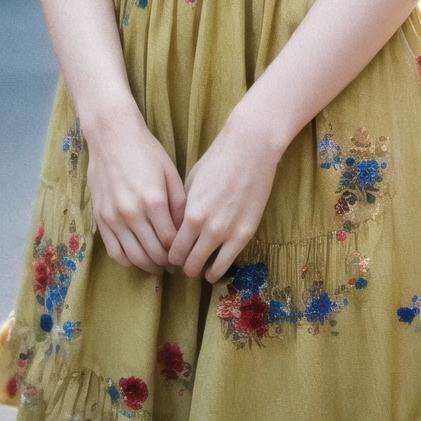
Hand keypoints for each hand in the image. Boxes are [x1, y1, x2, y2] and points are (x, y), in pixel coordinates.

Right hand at [82, 103, 187, 274]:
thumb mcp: (170, 173)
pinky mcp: (100, 218)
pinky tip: (137, 259)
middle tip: (174, 264)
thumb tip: (185, 230)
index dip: (179, 251)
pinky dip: (127, 261)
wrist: (111, 137)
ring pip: (133, 257)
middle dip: (166, 263)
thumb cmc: (145, 151)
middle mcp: (132, 213)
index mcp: (153, 200)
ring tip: (158, 265)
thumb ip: (179, 203)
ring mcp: (113, 217)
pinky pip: (114, 251)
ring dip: (148, 266)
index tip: (185, 253)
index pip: (170, 241)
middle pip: (153, 253)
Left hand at [166, 111, 282, 283]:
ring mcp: (228, 233)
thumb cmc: (217, 161)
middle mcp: (207, 229)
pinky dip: (218, 270)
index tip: (171, 254)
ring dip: (200, 271)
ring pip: (206, 269)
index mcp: (191, 214)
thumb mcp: (191, 184)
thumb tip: (176, 229)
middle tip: (183, 262)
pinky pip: (227, 263)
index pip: (173, 249)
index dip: (170, 255)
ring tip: (199, 267)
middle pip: (187, 263)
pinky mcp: (246, 234)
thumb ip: (183, 210)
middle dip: (182, 265)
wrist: (250, 150)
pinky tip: (214, 269)